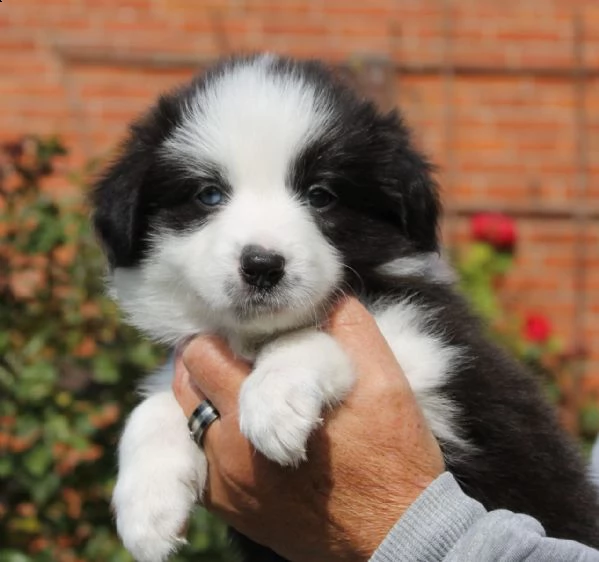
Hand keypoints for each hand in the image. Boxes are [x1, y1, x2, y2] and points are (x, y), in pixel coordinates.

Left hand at [173, 298, 444, 561]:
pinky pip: (196, 460)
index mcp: (261, 410)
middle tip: (242, 358)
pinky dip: (211, 436)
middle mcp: (229, 450)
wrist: (397, 532)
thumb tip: (324, 294)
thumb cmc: (392, 451)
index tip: (247, 336)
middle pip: (185, 382)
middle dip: (209, 361)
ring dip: (207, 398)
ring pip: (186, 418)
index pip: (202, 354)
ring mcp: (226, 486)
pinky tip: (246, 430)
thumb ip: (348, 326)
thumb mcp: (383, 377)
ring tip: (244, 391)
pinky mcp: (231, 510)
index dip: (222, 335)